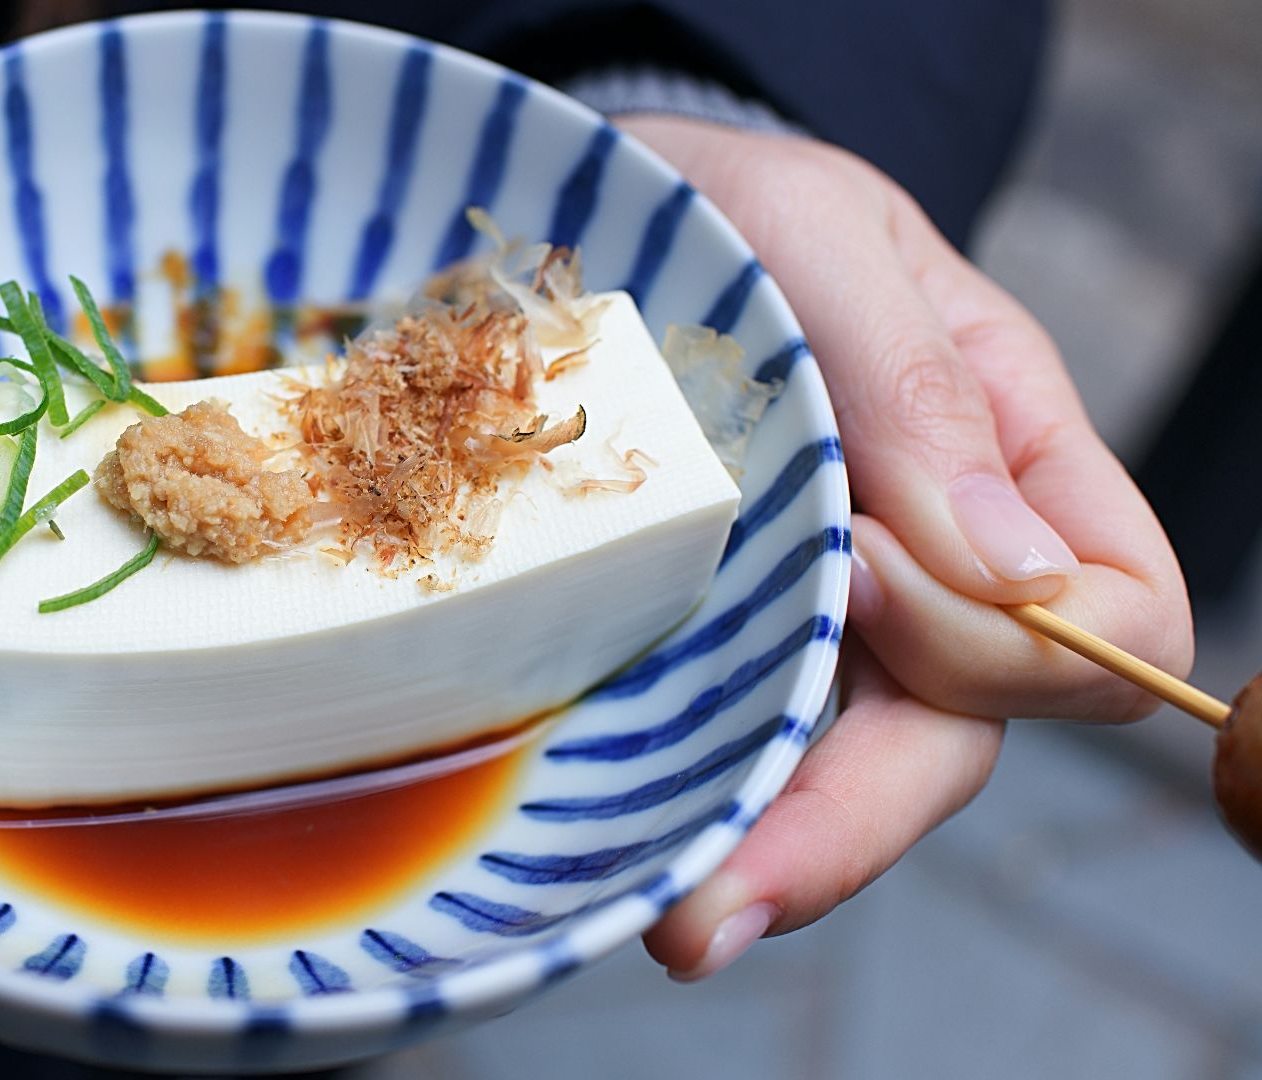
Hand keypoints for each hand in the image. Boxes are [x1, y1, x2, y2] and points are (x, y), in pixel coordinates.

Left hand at [618, 115, 1191, 977]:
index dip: (1004, 638)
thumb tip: (1013, 570)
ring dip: (769, 855)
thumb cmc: (738, 207)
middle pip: (958, 738)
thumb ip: (922, 389)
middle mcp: (932, 566)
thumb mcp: (825, 244)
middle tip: (725, 900)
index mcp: (1012, 463)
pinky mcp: (711, 634)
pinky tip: (632, 847)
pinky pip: (734, 743)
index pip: (1113, 620)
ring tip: (675, 917)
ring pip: (843, 773)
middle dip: (853, 827)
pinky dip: (697, 804)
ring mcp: (821, 613)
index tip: (861, 567)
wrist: (606, 216)